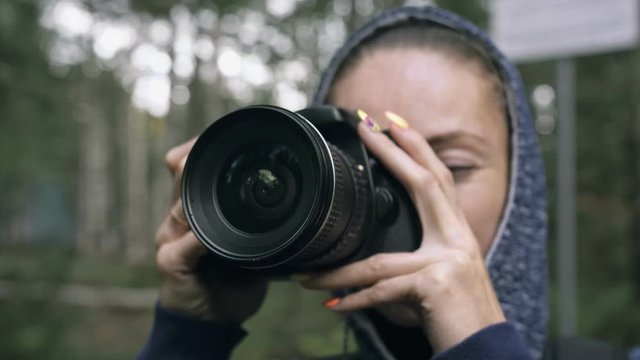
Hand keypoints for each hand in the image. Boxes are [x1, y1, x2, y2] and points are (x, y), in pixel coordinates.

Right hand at [155, 138, 267, 322]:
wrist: (209, 320)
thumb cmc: (229, 280)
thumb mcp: (245, 244)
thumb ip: (253, 220)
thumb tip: (288, 200)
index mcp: (193, 210)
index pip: (188, 167)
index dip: (202, 148)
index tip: (227, 134)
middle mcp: (177, 220)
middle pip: (183, 178)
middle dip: (201, 157)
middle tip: (232, 142)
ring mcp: (170, 239)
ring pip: (183, 206)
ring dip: (202, 192)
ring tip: (220, 173)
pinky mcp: (170, 262)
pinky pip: (184, 244)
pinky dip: (199, 237)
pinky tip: (212, 233)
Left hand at [301, 122, 504, 352]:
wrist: (485, 351)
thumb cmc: (460, 317)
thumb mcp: (440, 281)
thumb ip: (410, 264)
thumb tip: (364, 270)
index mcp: (457, 235)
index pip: (437, 181)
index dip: (418, 149)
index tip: (394, 124)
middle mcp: (458, 242)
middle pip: (427, 184)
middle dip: (397, 151)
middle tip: (368, 124)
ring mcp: (449, 262)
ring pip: (379, 260)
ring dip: (339, 271)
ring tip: (309, 275)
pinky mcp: (435, 286)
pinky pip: (381, 290)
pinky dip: (354, 300)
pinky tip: (331, 304)